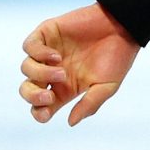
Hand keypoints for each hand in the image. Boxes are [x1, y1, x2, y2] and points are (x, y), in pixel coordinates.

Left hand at [19, 1, 137, 126]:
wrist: (123, 27)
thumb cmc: (118, 58)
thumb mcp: (107, 87)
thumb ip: (89, 105)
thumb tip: (70, 122)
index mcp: (65, 89)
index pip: (41, 105)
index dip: (38, 112)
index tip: (47, 112)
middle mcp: (52, 72)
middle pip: (27, 89)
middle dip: (32, 96)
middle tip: (48, 96)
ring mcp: (48, 52)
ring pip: (26, 68)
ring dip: (40, 74)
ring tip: (61, 71)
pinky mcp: (47, 33)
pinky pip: (29, 46)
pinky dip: (38, 53)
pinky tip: (56, 56)